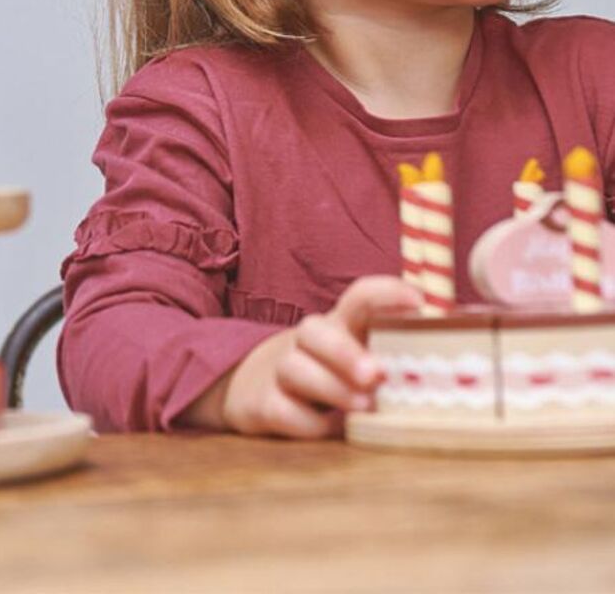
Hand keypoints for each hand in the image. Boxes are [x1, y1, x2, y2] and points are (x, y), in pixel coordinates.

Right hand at [220, 276, 421, 438]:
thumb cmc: (329, 373)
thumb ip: (399, 354)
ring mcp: (281, 371)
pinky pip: (284, 410)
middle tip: (377, 374)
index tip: (419, 302)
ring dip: (332, 387)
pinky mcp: (264, 404)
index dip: (386, 293)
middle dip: (346, 352)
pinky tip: (332, 429)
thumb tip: (464, 351)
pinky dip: (309, 423)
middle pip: (316, 331)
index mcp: (340, 324)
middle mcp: (308, 341)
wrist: (257, 388)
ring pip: (296, 369)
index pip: (359, 296)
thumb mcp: (359, 354)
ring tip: (364, 407)